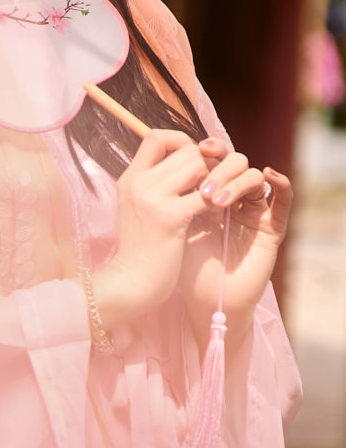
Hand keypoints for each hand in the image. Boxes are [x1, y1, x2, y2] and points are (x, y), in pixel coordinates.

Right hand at [93, 128, 219, 328]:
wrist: (131, 283)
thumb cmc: (139, 249)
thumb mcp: (137, 209)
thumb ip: (151, 187)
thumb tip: (178, 168)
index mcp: (130, 178)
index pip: (155, 137)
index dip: (180, 141)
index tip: (192, 161)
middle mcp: (139, 182)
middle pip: (184, 149)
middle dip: (205, 165)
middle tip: (211, 186)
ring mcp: (153, 198)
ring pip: (197, 166)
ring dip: (212, 181)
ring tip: (212, 200)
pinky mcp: (170, 217)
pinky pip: (204, 195)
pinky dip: (216, 201)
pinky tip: (216, 214)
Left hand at [179, 136, 292, 351]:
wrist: (203, 299)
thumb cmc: (184, 262)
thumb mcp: (175, 220)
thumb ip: (175, 190)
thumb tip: (164, 154)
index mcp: (209, 190)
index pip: (212, 157)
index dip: (203, 148)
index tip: (189, 148)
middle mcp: (233, 196)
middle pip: (232, 160)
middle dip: (216, 166)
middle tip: (201, 182)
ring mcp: (253, 211)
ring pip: (252, 177)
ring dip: (234, 181)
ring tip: (214, 201)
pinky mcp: (271, 230)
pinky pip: (283, 203)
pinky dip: (281, 185)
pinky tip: (270, 176)